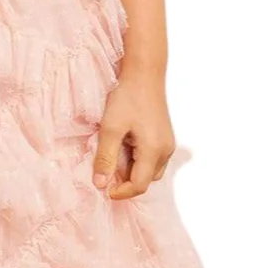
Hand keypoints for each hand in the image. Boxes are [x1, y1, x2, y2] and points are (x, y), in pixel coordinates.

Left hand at [92, 72, 174, 199]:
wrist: (144, 74)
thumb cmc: (127, 98)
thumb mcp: (110, 128)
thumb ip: (105, 158)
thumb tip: (100, 184)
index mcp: (154, 151)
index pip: (139, 185)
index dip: (120, 192)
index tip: (103, 188)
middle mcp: (166, 151)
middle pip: (146, 180)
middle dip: (125, 182)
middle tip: (106, 170)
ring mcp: (167, 144)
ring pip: (150, 171)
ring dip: (131, 171)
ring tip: (114, 156)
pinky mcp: (165, 138)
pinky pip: (152, 159)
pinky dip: (138, 161)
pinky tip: (124, 147)